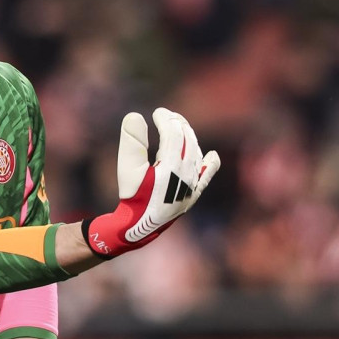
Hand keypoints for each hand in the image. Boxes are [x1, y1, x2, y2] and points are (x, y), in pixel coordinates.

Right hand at [82, 108, 220, 257]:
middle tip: (167, 116)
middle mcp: (186, 174)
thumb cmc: (132, 195)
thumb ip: (131, 141)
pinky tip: (212, 156)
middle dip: (178, 124)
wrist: (139, 226)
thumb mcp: (126, 167)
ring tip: (180, 128)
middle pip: (187, 140)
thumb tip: (135, 115)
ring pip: (196, 154)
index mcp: (170, 165)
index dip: (166, 119)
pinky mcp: (193, 195)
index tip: (157, 113)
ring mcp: (192, 185)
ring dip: (189, 137)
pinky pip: (206, 176)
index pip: (173, 133)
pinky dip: (209, 164)